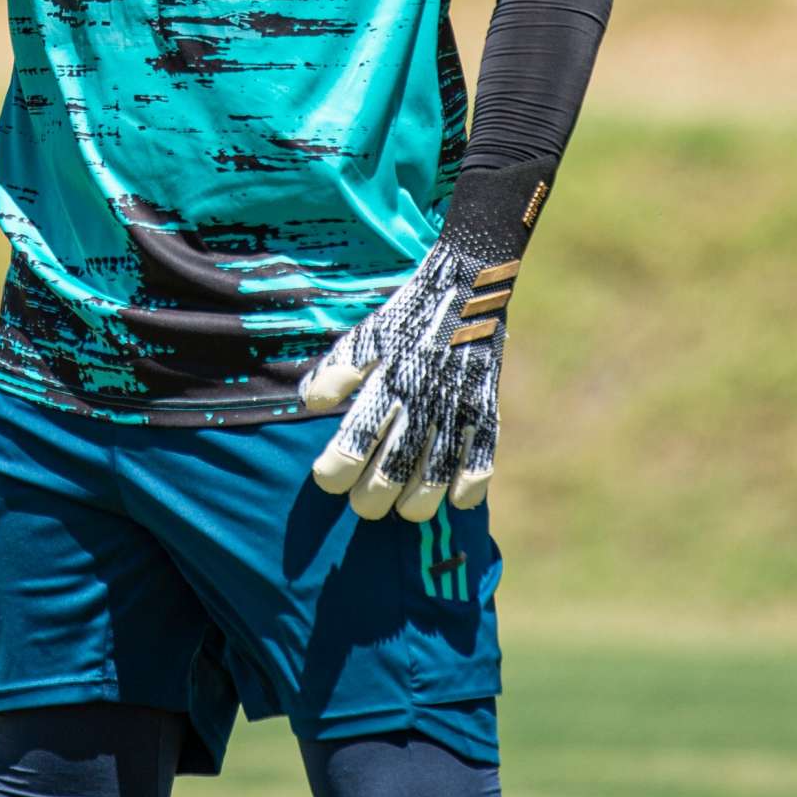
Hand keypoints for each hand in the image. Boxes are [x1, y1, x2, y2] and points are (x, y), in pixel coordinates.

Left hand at [300, 160, 554, 521]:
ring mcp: (458, 403)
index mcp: (388, 376)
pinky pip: (484, 454)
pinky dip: (472, 483)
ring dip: (421, 499)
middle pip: (396, 464)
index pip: (357, 435)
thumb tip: (309, 403)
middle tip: (361, 507)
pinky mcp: (487, 406)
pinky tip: (458, 502)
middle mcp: (423, 395)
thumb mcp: (365, 335)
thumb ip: (337, 370)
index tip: (325, 479)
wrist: (467, 284)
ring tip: (404, 513)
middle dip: (374, 495)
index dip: (338, 466)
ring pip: (439, 469)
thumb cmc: (405, 316)